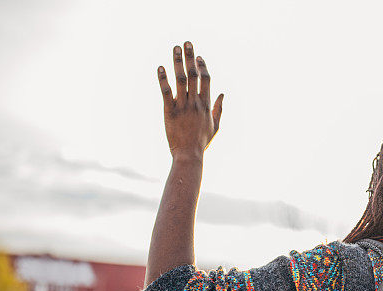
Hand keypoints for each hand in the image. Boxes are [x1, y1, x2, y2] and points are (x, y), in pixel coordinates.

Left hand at [158, 41, 223, 158]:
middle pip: (194, 74)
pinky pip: (166, 92)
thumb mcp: (215, 126)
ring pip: (180, 79)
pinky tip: (160, 67)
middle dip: (190, 57)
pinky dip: (163, 79)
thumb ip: (219, 108)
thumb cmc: (202, 142)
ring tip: (175, 48)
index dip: (202, 66)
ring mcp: (182, 106)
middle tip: (187, 43)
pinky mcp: (170, 112)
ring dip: (177, 61)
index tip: (198, 56)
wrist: (189, 155)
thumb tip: (222, 93)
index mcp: (206, 105)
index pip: (206, 79)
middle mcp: (195, 102)